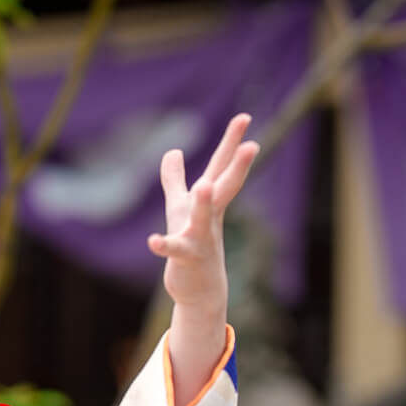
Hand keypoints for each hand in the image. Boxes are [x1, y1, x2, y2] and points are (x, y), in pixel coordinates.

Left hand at [147, 113, 257, 312]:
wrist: (200, 289)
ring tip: (204, 185)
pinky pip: (175, 250)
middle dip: (238, 166)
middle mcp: (210, 216)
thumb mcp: (180, 206)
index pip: (221, 166)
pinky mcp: (186, 257)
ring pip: (203, 219)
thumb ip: (175, 179)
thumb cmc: (191, 243)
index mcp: (209, 201)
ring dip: (205, 203)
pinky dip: (165, 245)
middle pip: (225, 187)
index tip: (244, 117)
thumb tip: (173, 151)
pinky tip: (153, 241)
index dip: (231, 142)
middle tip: (252, 145)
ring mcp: (201, 237)